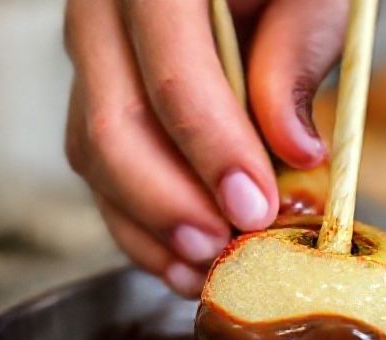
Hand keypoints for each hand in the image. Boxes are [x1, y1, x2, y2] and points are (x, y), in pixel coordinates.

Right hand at [63, 0, 346, 295]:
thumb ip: (294, 61)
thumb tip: (293, 153)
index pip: (173, 76)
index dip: (214, 152)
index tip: (257, 209)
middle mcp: (102, 14)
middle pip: (114, 126)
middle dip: (170, 204)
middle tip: (224, 249)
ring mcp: (91, 57)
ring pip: (95, 156)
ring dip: (149, 227)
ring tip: (206, 269)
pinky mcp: (95, 97)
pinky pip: (98, 169)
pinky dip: (137, 223)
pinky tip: (181, 260)